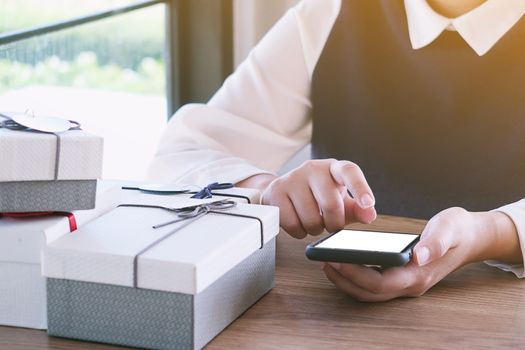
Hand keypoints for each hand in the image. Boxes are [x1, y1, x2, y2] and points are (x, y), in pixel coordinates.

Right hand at [239, 159, 376, 237]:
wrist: (284, 191)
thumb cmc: (318, 196)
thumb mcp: (341, 200)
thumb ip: (358, 209)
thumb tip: (370, 214)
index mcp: (333, 168)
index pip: (350, 171)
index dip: (360, 188)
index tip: (368, 203)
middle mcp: (313, 168)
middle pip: (331, 204)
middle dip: (334, 223)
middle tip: (330, 224)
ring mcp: (292, 178)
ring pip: (310, 218)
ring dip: (315, 229)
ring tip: (313, 221)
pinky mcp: (275, 192)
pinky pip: (292, 223)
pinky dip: (298, 232)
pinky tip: (299, 223)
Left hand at [323, 207, 520, 301]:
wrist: (471, 237)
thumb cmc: (458, 231)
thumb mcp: (449, 228)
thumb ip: (435, 242)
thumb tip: (419, 254)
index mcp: (418, 275)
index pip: (379, 283)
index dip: (355, 274)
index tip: (335, 259)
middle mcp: (410, 285)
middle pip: (369, 292)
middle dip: (343, 279)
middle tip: (322, 260)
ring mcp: (406, 284)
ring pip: (370, 293)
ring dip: (346, 281)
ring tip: (327, 263)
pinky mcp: (402, 278)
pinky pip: (374, 285)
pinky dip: (356, 278)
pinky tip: (344, 262)